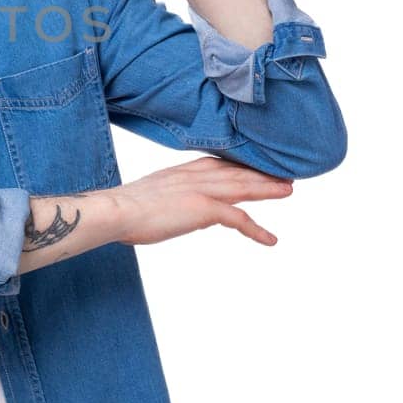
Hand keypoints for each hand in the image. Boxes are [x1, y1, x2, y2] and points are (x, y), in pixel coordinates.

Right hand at [110, 156, 292, 246]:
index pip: (217, 163)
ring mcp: (201, 190)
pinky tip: (270, 239)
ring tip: (287, 190)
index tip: (254, 165)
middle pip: (236, 172)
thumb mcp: (152, 195)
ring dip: (267, 190)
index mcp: (181, 171)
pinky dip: (256, 229)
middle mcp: (194, 175)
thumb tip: (178, 209)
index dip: (239, 165)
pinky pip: (238, 218)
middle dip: (260, 173)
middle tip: (283, 175)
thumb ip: (169, 197)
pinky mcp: (204, 208)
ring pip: (243, 187)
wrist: (115, 211)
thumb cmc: (124, 208)